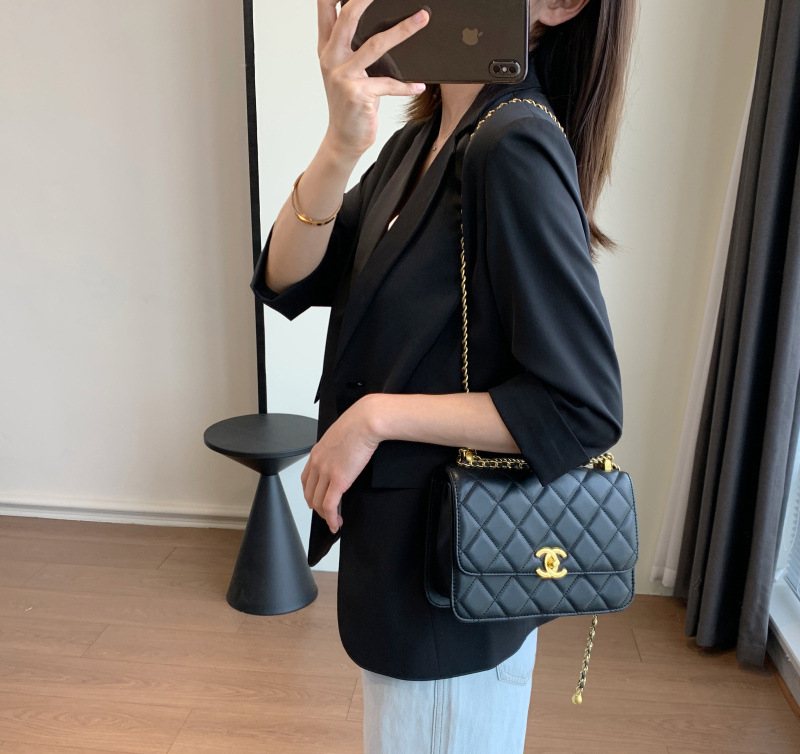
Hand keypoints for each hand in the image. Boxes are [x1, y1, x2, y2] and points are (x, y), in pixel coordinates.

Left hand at [300, 393, 381, 533]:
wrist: (366, 421)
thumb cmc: (359, 423)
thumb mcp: (340, 435)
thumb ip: (336, 449)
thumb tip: (343, 456)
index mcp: (317, 452)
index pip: (306, 479)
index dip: (310, 493)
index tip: (317, 500)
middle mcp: (317, 463)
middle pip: (309, 493)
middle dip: (317, 507)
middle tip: (326, 514)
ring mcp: (326, 472)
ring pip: (318, 502)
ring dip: (325, 515)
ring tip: (334, 521)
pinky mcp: (338, 480)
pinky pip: (330, 506)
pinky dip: (331, 518)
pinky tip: (336, 523)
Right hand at [317, 0, 430, 159]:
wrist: (344, 138)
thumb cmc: (349, 102)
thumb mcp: (347, 70)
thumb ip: (354, 46)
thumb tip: (382, 21)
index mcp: (327, 48)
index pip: (326, 8)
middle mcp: (331, 58)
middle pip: (348, 17)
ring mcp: (344, 76)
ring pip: (375, 45)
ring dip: (403, 30)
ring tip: (422, 18)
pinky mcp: (358, 95)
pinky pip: (389, 84)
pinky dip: (406, 85)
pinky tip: (419, 85)